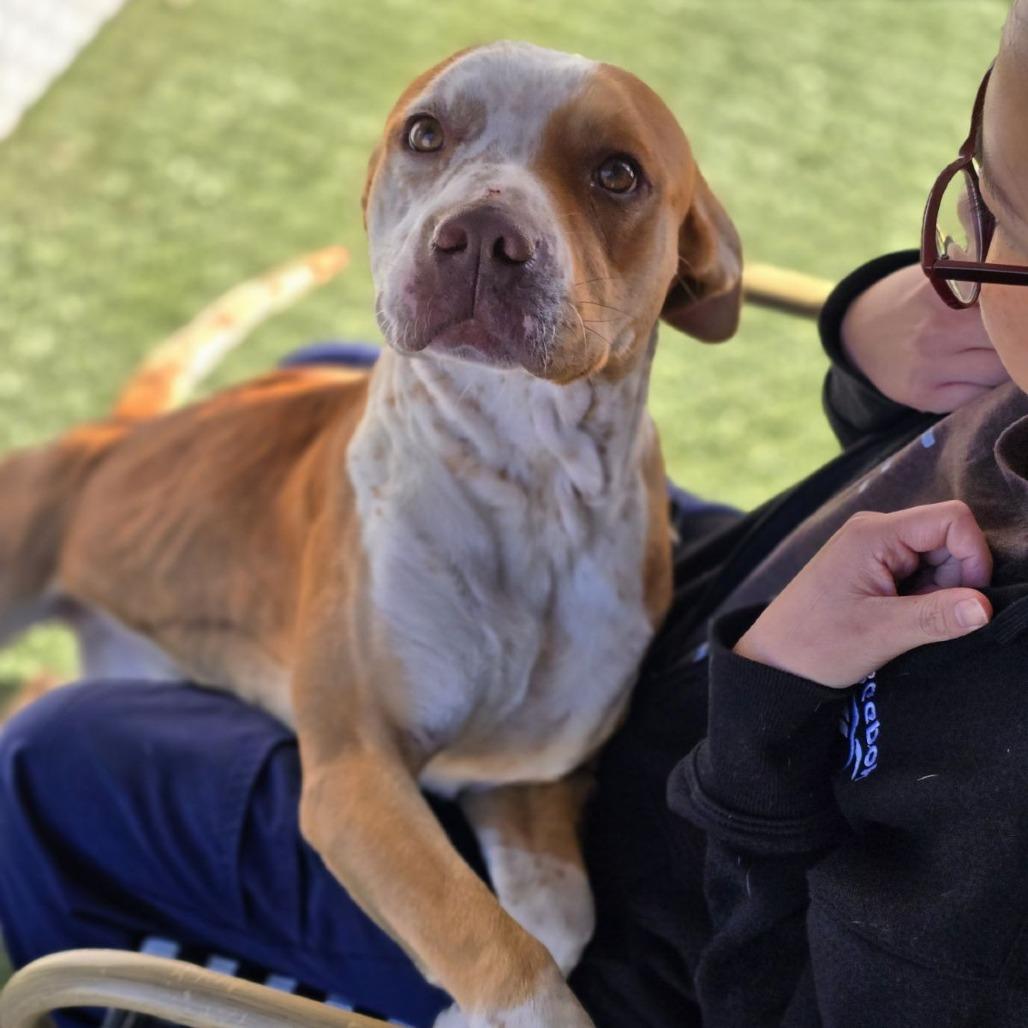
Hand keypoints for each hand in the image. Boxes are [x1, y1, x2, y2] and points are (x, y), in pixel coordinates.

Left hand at [734, 501, 992, 686]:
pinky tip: (898, 619)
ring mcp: (872, 548)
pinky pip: (918, 572)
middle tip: (926, 617)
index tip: (968, 600)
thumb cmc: (815, 644)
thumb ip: (935, 617)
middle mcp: (875, 531)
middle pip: (947, 538)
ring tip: (905, 621)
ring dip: (938, 592)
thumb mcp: (880, 634)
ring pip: (936, 558)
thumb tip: (986, 607)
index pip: (952, 519)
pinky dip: (922, 597)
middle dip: (954, 579)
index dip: (973, 555)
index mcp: (874, 534)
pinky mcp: (872, 567)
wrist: (773, 661)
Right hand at [841, 263, 1008, 411]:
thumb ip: (982, 277)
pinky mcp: (923, 396)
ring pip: (999, 373)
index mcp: (945, 292)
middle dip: (1018, 340)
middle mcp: (936, 331)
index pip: (1007, 305)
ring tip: (994, 352)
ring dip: (1006, 366)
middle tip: (1014, 337)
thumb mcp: (943, 275)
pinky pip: (977, 397)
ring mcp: (928, 367)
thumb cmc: (919, 300)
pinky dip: (985, 388)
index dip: (1019, 312)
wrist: (862, 332)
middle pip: (1010, 342)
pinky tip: (975, 373)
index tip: (1018, 314)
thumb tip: (1022, 286)